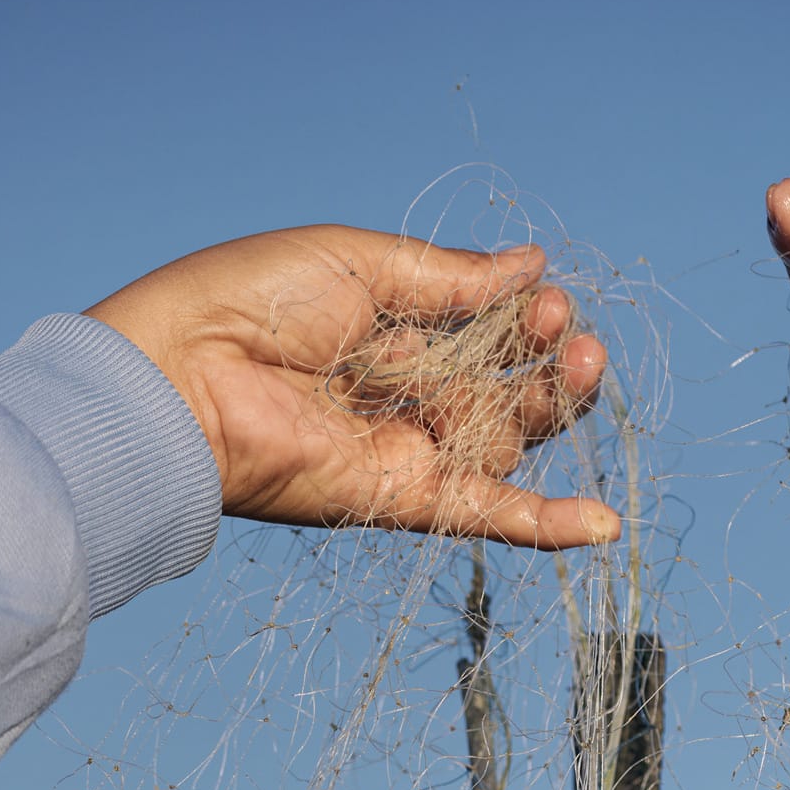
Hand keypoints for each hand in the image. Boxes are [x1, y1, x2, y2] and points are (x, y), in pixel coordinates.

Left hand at [87, 226, 619, 549]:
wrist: (185, 378)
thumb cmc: (251, 301)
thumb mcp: (363, 265)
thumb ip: (451, 279)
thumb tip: (529, 266)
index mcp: (387, 335)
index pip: (479, 333)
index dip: (522, 316)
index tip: (547, 294)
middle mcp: (400, 398)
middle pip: (502, 391)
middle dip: (545, 360)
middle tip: (569, 331)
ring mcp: (404, 453)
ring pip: (504, 441)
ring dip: (550, 404)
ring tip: (578, 362)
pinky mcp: (400, 501)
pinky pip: (486, 516)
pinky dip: (545, 524)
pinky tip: (604, 522)